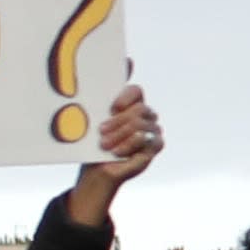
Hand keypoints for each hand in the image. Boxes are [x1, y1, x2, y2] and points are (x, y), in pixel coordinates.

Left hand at [64, 83, 165, 224]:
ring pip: (140, 124)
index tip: (113, 107)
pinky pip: (147, 139)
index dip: (126, 96)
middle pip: (139, 109)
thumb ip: (100, 103)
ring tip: (106, 146)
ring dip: (120, 136)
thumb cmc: (95, 143)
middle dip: (118, 122)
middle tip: (101, 132)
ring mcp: (152, 129)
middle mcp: (145, 115)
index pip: (136, 91)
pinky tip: (117, 153)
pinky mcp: (155, 145)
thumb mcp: (94, 121)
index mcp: (131, 104)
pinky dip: (129, 145)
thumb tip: (104, 81)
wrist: (97, 168)